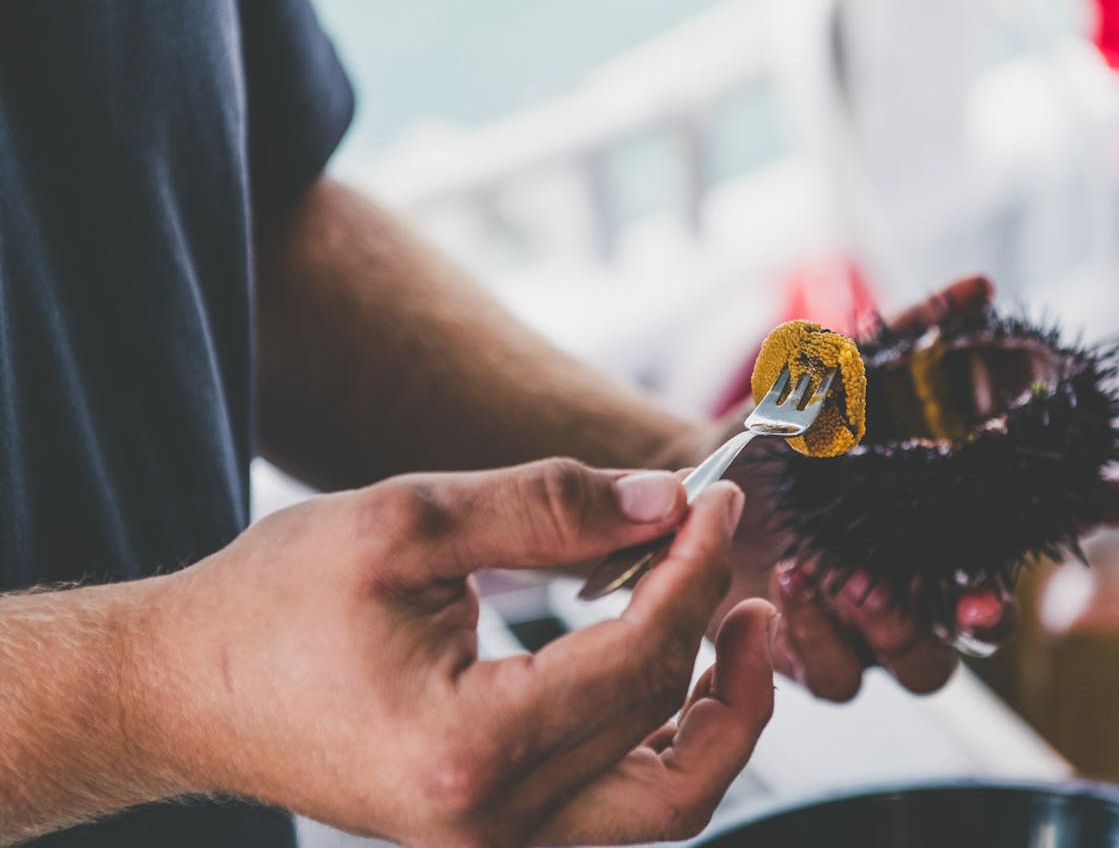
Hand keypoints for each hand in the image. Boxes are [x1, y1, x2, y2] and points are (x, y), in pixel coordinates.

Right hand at [138, 459, 771, 846]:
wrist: (184, 692)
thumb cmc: (271, 608)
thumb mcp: (405, 524)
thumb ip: (547, 508)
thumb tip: (664, 502)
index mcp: (466, 752)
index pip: (640, 659)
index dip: (697, 569)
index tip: (719, 503)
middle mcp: (492, 824)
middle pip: (667, 729)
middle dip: (714, 625)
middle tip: (728, 552)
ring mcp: (497, 843)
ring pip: (667, 802)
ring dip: (720, 714)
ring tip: (736, 624)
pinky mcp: (497, 831)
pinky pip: (618, 802)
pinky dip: (665, 736)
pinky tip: (669, 660)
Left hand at [697, 275, 1118, 701]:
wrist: (698, 480)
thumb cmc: (785, 436)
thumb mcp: (844, 375)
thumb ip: (911, 337)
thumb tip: (978, 286)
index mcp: (950, 522)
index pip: (1046, 519)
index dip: (1102, 507)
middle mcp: (923, 583)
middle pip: (990, 627)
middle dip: (990, 616)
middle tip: (972, 602)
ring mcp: (872, 629)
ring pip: (924, 670)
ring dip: (896, 631)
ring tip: (849, 579)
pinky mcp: (816, 657)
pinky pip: (840, 681)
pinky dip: (820, 639)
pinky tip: (792, 585)